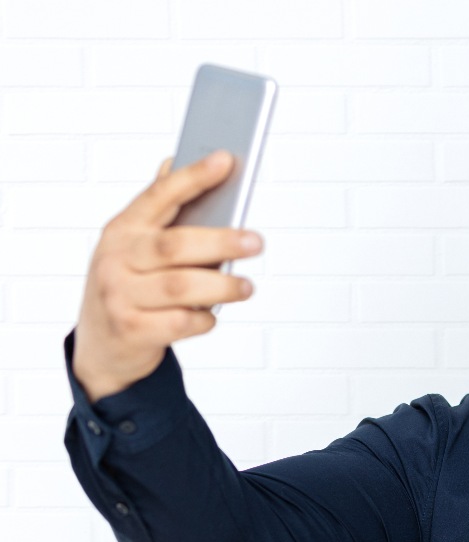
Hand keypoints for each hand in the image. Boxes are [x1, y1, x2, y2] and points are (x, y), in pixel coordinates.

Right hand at [72, 151, 261, 402]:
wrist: (101, 345)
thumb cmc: (130, 285)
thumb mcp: (134, 246)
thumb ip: (158, 211)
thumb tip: (173, 161)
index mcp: (123, 229)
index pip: (160, 194)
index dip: (193, 177)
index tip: (226, 160)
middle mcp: (117, 258)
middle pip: (174, 245)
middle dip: (220, 241)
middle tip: (256, 242)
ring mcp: (120, 295)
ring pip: (180, 287)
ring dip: (221, 286)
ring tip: (245, 286)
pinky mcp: (131, 329)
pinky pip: (179, 323)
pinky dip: (203, 319)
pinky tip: (210, 316)